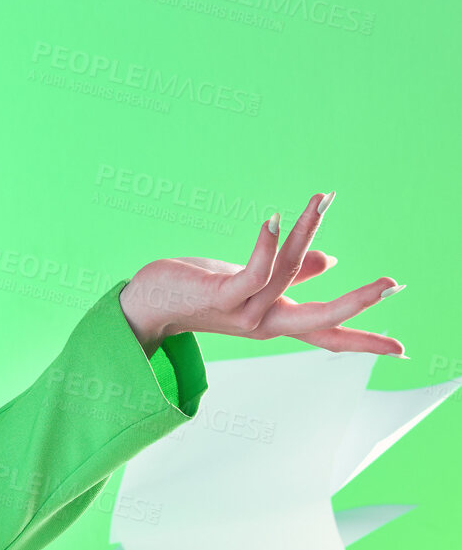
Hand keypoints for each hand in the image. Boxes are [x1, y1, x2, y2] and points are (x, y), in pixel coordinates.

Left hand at [119, 191, 405, 357]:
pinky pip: (251, 273)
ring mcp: (240, 312)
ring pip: (286, 273)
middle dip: (357, 302)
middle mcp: (262, 322)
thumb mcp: (249, 283)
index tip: (401, 350)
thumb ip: (290, 274)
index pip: (326, 333)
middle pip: (320, 319)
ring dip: (306, 231)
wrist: (146, 304)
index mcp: (275, 320)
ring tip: (321, 199)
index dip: (362, 339)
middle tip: (393, 284)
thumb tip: (329, 261)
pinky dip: (264, 244)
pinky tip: (273, 218)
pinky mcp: (218, 296)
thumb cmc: (198, 290)